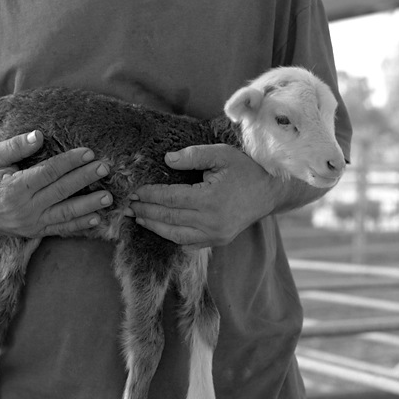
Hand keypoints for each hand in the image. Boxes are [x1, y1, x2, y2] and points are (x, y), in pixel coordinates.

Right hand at [0, 130, 112, 236]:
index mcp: (14, 188)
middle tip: (105, 168)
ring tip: (108, 198)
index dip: (70, 162)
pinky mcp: (34, 232)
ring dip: (88, 206)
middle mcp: (25, 209)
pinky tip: (96, 219)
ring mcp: (30, 224)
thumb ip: (16, 146)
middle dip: (85, 179)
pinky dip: (79, 226)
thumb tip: (40, 136)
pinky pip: (60, 229)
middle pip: (61, 192)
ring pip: (65, 215)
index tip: (88, 152)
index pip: (49, 173)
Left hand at [128, 144, 278, 248]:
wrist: (270, 193)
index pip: (170, 199)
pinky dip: (171, 236)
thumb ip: (193, 156)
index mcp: (210, 200)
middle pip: (169, 218)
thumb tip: (167, 159)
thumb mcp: (222, 155)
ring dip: (154, 226)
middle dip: (146, 211)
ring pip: (175, 235)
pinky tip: (159, 228)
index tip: (134, 191)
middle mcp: (210, 222)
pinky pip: (188, 243)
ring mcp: (214, 235)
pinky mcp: (217, 241)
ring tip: (138, 217)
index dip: (150, 195)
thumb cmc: (245, 170)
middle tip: (128, 206)